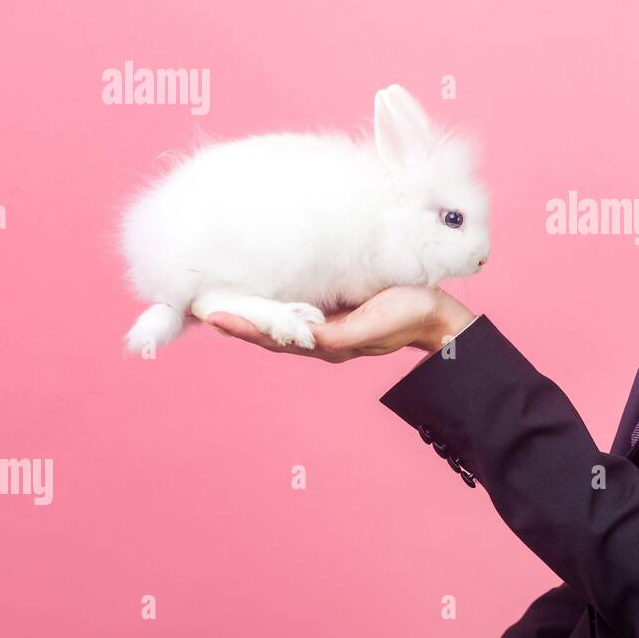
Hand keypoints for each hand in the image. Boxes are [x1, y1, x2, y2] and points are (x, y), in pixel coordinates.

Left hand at [205, 285, 475, 362]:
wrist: (437, 313)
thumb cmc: (408, 316)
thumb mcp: (374, 325)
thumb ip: (340, 335)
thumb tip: (305, 338)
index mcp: (328, 344)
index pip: (275, 338)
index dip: (244, 328)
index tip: (214, 316)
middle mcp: (321, 337)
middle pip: (269, 333)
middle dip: (237, 322)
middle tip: (201, 307)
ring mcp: (327, 323)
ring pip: (278, 322)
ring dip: (249, 314)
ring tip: (219, 302)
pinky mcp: (335, 308)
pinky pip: (295, 308)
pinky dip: (271, 303)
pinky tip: (258, 293)